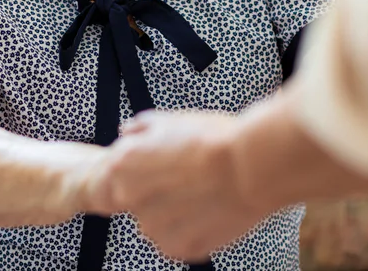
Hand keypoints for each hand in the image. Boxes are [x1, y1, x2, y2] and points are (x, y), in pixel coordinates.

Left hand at [87, 110, 268, 260]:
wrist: (250, 166)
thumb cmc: (213, 139)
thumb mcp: (170, 119)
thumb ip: (139, 128)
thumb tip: (127, 132)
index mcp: (123, 165)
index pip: (117, 176)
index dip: (142, 169)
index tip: (163, 164)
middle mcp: (131, 199)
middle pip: (139, 199)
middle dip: (158, 190)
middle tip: (188, 175)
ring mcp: (154, 228)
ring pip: (158, 221)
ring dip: (174, 212)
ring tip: (202, 190)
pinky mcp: (179, 249)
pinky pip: (178, 240)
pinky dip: (192, 229)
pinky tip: (209, 207)